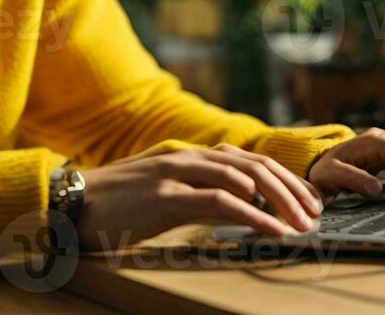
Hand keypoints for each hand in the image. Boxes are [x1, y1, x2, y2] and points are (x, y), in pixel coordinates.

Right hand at [75, 142, 322, 249]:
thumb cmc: (113, 204)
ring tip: (302, 224)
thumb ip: (193, 192)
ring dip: (280, 202)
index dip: (282, 177)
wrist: (70, 204)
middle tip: (315, 212)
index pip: (247, 158)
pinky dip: (254, 215)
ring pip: (244, 178)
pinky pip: (221, 202)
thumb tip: (234, 206)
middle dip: (291, 188)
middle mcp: (186, 157)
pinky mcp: (166, 197)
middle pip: (253, 164)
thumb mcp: (160, 191)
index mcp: (186, 154)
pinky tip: (273, 230)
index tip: (305, 199)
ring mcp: (175, 173)